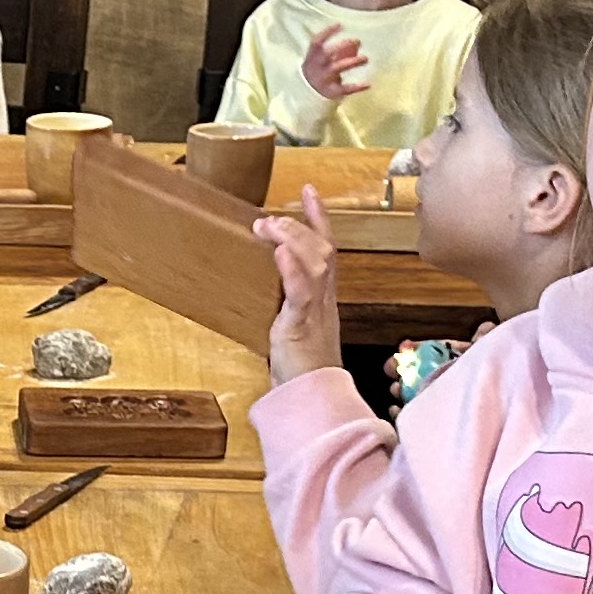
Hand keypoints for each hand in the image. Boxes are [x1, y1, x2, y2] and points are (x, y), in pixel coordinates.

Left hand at [259, 198, 343, 386]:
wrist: (312, 403)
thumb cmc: (301, 372)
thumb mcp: (293, 328)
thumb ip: (286, 305)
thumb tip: (266, 285)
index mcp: (322, 300)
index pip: (326, 249)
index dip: (319, 218)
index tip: (307, 190)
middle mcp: (324, 301)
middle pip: (323, 250)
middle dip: (299, 225)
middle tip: (268, 216)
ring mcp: (316, 313)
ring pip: (317, 264)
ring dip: (293, 239)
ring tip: (269, 225)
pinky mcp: (301, 328)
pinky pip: (302, 294)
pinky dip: (292, 270)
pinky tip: (280, 252)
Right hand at [302, 25, 368, 102]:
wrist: (307, 98)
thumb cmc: (319, 73)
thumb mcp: (324, 62)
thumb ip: (339, 52)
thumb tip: (357, 43)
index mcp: (311, 58)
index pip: (316, 42)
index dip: (327, 32)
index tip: (340, 25)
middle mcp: (316, 68)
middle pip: (327, 54)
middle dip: (342, 45)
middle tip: (357, 40)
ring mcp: (323, 80)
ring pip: (337, 68)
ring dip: (352, 62)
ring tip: (365, 58)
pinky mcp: (331, 92)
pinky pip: (344, 89)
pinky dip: (356, 87)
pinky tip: (367, 84)